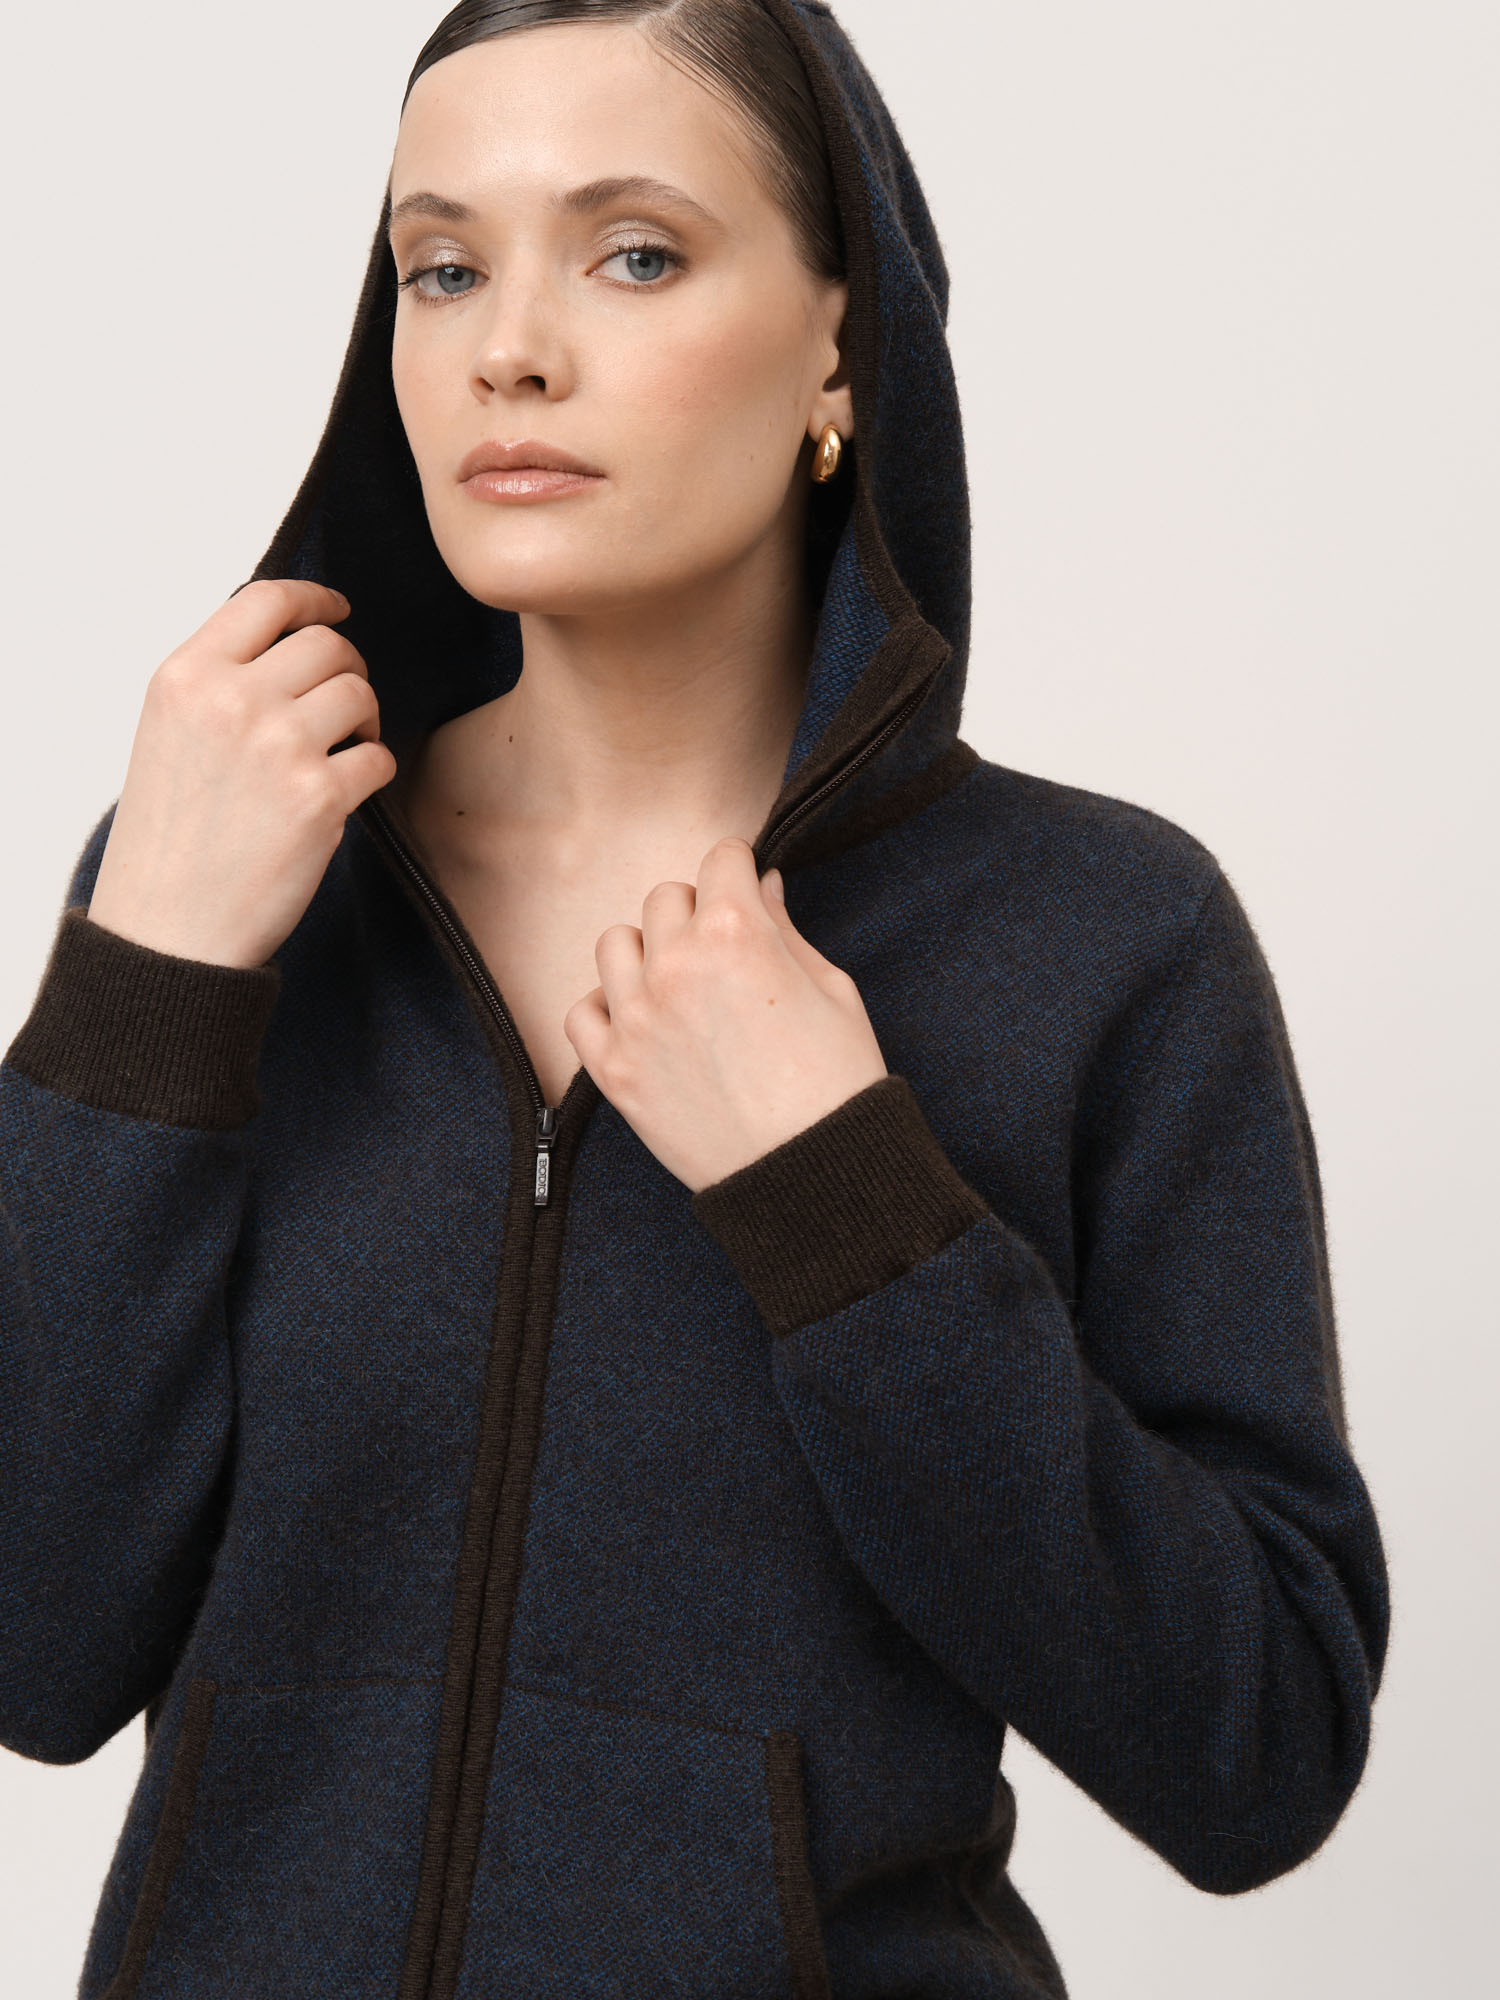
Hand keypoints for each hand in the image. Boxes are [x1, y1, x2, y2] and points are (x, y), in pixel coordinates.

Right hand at [88, 579, 396, 967]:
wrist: (168, 928)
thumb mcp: (169, 732)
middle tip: (342, 708)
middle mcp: (231, 700)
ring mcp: (278, 746)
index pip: (267, 600)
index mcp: (186, 676)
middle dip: (346, 670)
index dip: (315, 599)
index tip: (338, 609)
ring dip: (364, 720)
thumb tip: (294, 641)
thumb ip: (221, 682)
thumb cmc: (171, 837)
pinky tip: (346, 793)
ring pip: (359, 693)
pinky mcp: (320, 797)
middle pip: (327, 645)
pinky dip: (372, 771)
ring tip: (341, 751)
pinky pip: (379, 756)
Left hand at [563, 835, 888, 1192]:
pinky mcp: (615, 1070)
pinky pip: (583, 1012)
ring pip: (615, 944)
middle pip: (665, 897)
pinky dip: (607, 1009)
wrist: (813, 1176)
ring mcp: (636, 1018)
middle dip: (696, 911)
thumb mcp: (832, 990)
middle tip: (724, 949)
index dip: (740, 870)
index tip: (745, 888)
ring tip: (680, 985)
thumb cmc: (838, 1084)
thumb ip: (786, 929)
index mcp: (736, 932)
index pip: (720, 858)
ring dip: (647, 953)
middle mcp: (675, 965)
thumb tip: (763, 886)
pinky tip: (643, 1022)